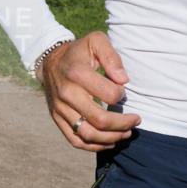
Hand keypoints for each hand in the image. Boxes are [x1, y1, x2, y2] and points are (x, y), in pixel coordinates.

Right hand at [40, 32, 140, 151]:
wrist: (50, 60)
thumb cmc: (79, 52)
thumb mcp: (95, 41)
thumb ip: (111, 56)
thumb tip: (123, 79)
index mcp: (77, 73)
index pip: (109, 95)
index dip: (121, 95)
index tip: (123, 91)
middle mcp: (66, 93)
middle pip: (100, 120)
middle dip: (123, 124)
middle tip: (136, 120)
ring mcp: (60, 108)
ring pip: (89, 135)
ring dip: (112, 138)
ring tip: (126, 133)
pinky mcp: (57, 118)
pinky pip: (76, 140)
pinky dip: (95, 146)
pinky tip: (110, 141)